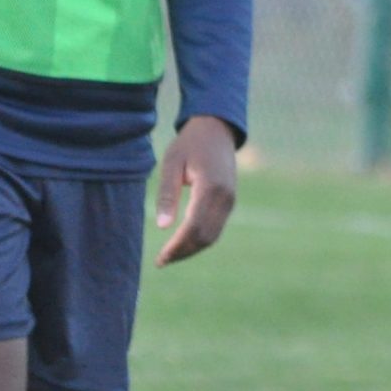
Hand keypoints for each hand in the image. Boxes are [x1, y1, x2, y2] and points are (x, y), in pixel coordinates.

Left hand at [154, 115, 239, 266]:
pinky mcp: (230, 201)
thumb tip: (162, 227)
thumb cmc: (190, 144)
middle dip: (183, 252)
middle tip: (161, 261)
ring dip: (192, 249)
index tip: (160, 259)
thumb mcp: (172, 163)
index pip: (194, 227)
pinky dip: (200, 239)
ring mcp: (230, 200)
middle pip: (205, 237)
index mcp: (210, 187)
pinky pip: (216, 228)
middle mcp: (225, 197)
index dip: (177, 246)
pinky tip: (183, 242)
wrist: (217, 129)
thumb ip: (167, 194)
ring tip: (170, 256)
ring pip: (212, 236)